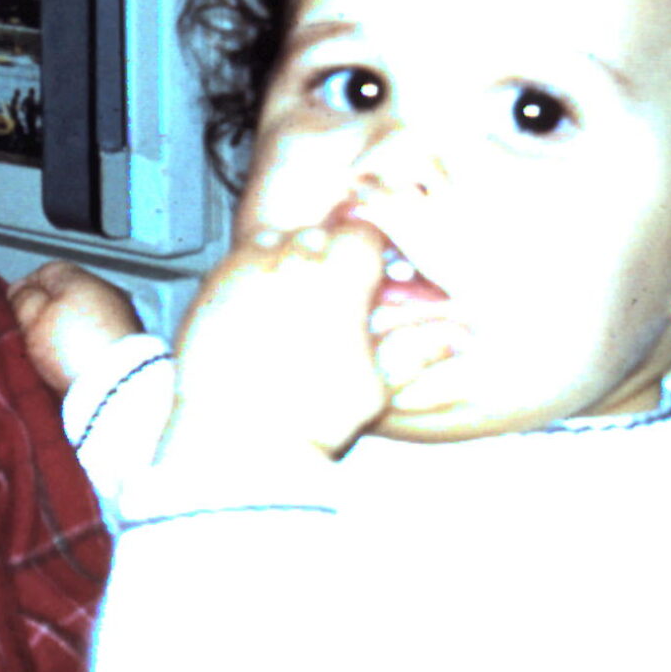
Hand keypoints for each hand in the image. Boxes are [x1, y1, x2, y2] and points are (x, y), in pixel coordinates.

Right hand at [9, 261, 145, 394]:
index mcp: (80, 279)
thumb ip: (24, 298)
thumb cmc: (72, 348)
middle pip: (68, 293)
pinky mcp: (130, 342)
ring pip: (85, 314)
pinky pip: (99, 335)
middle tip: (31, 333)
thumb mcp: (33, 318)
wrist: (116, 384)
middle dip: (49, 310)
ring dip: (69, 327)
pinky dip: (86, 344)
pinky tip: (75, 360)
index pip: (46, 270)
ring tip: (53, 351)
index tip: (15, 308)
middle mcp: (105, 291)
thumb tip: (20, 288)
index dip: (26, 288)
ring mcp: (121, 316)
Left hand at [163, 217, 440, 464]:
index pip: (364, 233)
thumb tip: (460, 337)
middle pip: (320, 233)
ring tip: (298, 297)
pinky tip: (260, 303)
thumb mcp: (376, 385)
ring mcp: (245, 270)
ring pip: (276, 238)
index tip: (375, 271)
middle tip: (338, 290)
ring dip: (291, 256)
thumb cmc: (310, 416)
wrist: (238, 438)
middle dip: (333, 254)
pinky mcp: (210, 287)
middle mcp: (290, 261)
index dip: (373, 251)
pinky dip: (252, 269)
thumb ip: (418, 350)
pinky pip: (237, 258)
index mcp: (339, 276)